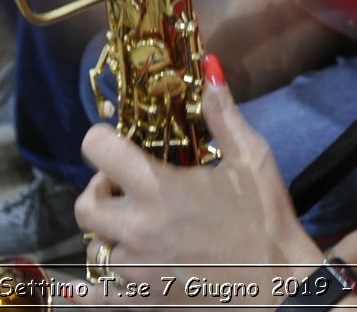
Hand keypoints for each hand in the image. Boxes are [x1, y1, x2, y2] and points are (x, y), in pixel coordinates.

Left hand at [73, 58, 320, 308]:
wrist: (280, 287)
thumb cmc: (267, 221)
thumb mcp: (252, 160)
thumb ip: (223, 115)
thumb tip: (209, 68)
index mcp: (159, 189)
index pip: (97, 148)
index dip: (102, 140)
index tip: (118, 146)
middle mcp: (136, 229)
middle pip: (85, 203)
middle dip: (102, 191)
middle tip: (127, 190)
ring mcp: (134, 271)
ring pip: (95, 248)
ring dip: (111, 237)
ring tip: (140, 234)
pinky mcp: (139, 301)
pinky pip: (93, 297)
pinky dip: (85, 291)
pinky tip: (76, 289)